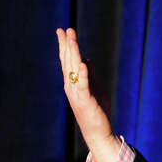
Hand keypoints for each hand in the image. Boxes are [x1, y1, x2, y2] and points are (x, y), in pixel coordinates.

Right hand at [56, 28, 118, 161]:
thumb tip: (88, 61)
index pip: (68, 60)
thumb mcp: (95, 89)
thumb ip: (91, 75)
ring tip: (71, 39)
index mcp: (73, 83)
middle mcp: (71, 86)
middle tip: (65, 29)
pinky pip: (83, 85)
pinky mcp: (85, 101)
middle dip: (67, 45)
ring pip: (73, 70)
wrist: (98, 132)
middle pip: (68, 61)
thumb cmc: (96, 111)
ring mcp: (77, 93)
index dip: (65, 45)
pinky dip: (83, 74)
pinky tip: (83, 63)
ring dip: (73, 54)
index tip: (63, 30)